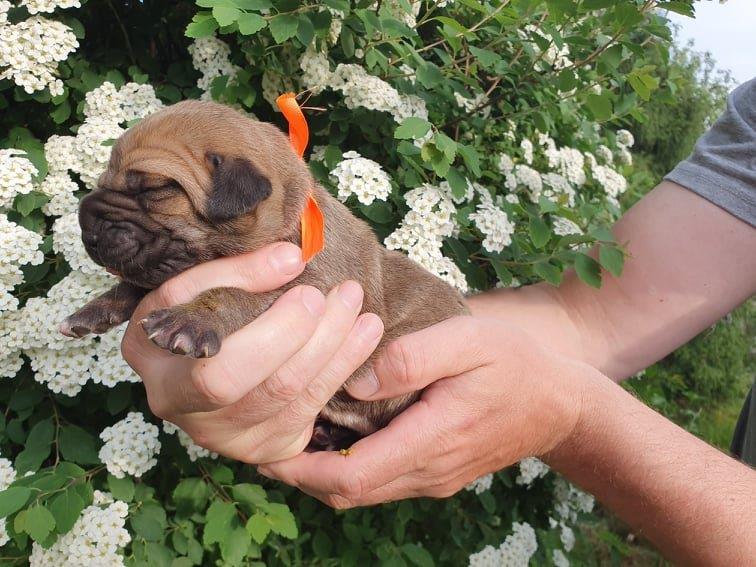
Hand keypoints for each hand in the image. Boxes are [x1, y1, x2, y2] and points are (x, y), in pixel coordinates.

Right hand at [121, 242, 383, 462]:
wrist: (186, 360)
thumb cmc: (187, 317)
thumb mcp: (194, 286)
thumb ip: (239, 272)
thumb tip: (293, 259)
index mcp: (167, 381)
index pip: (221, 375)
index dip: (273, 337)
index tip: (309, 293)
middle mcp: (198, 423)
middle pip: (272, 389)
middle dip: (319, 339)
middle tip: (347, 293)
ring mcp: (236, 443)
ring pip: (300, 400)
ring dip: (341, 351)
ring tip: (364, 309)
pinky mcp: (270, 448)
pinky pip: (314, 410)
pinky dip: (343, 370)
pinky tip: (364, 336)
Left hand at [258, 316, 595, 507]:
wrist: (559, 402)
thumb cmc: (514, 363)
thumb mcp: (468, 342)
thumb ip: (411, 359)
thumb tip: (356, 379)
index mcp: (432, 440)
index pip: (352, 476)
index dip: (301, 469)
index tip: (263, 449)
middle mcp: (429, 471)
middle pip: (348, 492)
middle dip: (299, 474)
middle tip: (260, 442)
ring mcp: (434, 477)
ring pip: (362, 492)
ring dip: (320, 473)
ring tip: (286, 438)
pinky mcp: (437, 472)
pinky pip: (381, 481)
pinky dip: (346, 469)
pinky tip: (331, 439)